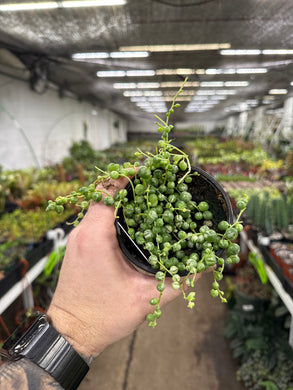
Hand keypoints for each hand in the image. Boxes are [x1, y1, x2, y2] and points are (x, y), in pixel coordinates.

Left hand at [47, 176, 200, 360]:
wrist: (71, 331)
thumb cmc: (104, 316)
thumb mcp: (147, 298)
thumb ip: (180, 281)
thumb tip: (205, 266)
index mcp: (97, 237)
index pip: (107, 190)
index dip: (126, 175)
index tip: (147, 171)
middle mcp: (83, 232)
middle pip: (102, 193)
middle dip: (126, 183)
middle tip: (152, 183)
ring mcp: (77, 238)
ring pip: (97, 204)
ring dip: (118, 197)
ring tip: (145, 197)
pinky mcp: (78, 245)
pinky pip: (94, 217)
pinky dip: (111, 211)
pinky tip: (130, 219)